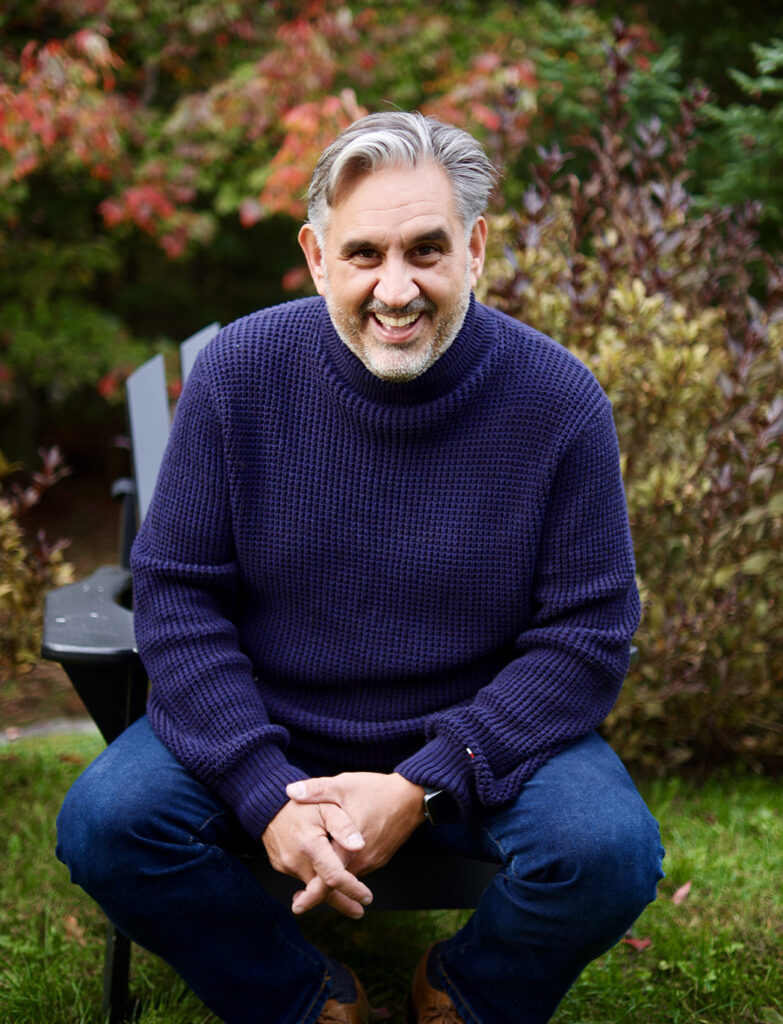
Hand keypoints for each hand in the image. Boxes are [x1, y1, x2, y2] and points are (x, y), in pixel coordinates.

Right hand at [262, 798, 372, 918]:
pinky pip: (302, 877)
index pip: (333, 877)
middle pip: (323, 890)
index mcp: (310, 844)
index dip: (352, 889)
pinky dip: (315, 881)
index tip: (367, 898)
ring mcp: (286, 865)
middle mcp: (295, 860)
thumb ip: (344, 827)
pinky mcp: (281, 866)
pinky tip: (326, 879)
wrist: (268, 803)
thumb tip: (360, 847)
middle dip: (342, 902)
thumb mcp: (328, 805)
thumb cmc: (303, 802)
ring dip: (328, 891)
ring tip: (348, 897)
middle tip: (359, 911)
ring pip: (312, 886)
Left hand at [286, 772, 425, 912]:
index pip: (328, 879)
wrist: (412, 797)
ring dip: (332, 883)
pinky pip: (359, 871)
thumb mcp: (344, 786)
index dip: (311, 894)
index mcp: (350, 846)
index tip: (297, 904)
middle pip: (337, 885)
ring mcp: (374, 860)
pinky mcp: (380, 857)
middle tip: (299, 900)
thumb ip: (316, 790)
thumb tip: (289, 791)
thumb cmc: (376, 790)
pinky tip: (335, 866)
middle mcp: (363, 860)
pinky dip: (345, 873)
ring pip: (349, 878)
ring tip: (312, 886)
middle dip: (318, 894)